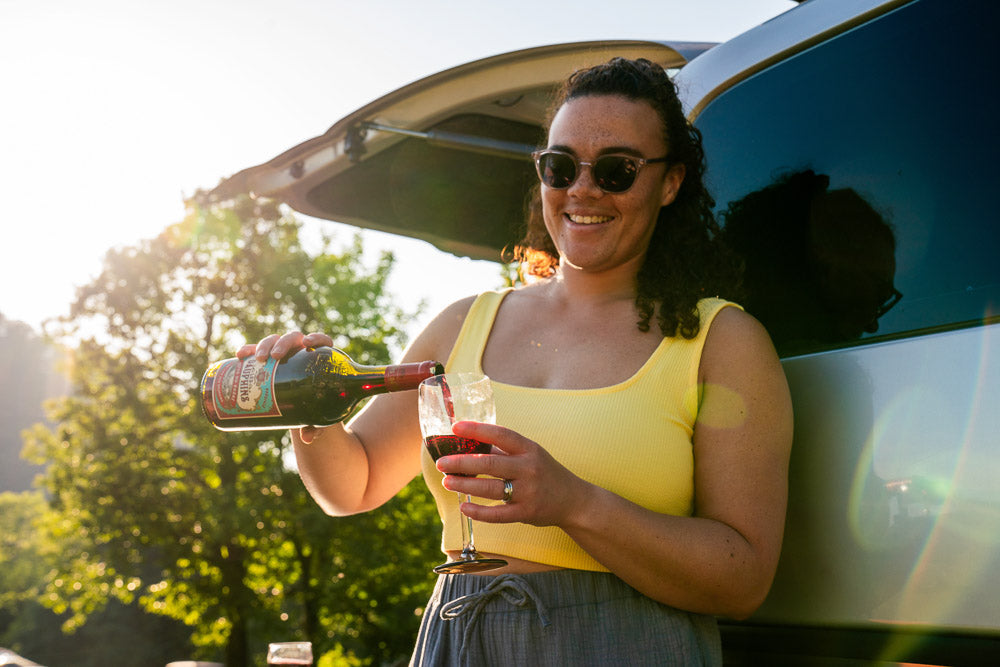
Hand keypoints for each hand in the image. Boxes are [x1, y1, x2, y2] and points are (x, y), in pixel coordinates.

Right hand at [237, 330, 334, 442]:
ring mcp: (285, 355)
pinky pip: (257, 351)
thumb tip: (307, 438)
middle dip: (282, 343)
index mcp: (320, 359)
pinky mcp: (268, 361)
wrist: (305, 407)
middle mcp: (302, 352)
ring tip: (256, 358)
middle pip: (293, 338)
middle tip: (275, 356)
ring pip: (274, 342)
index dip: (317, 338)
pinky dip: (248, 350)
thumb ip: (316, 425)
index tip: (307, 343)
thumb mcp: (317, 415)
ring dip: (264, 345)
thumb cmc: (316, 408)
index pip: (322, 341)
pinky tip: (240, 356)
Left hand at [435, 421, 591, 527]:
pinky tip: (464, 507)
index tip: (455, 427)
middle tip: (441, 463)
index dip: (477, 430)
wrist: (573, 500)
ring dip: (465, 485)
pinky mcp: (526, 512)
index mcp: (529, 449)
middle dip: (462, 463)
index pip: (501, 435)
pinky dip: (479, 512)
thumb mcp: (529, 455)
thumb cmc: (544, 472)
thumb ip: (502, 451)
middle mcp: (529, 468)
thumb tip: (467, 443)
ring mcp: (528, 491)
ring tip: (447, 481)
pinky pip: (498, 514)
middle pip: (490, 463)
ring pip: (491, 488)